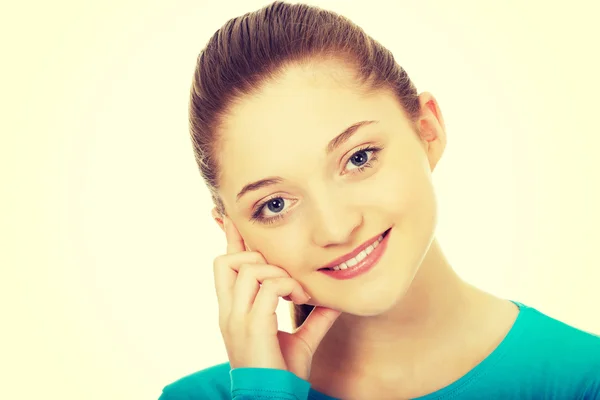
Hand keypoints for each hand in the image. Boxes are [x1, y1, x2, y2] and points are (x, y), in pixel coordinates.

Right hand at [213, 216, 341, 379]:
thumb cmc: (281, 373)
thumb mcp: (299, 341)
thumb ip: (312, 319)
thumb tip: (333, 301)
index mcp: (234, 311)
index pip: (225, 266)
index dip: (229, 240)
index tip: (229, 217)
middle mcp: (229, 311)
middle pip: (226, 260)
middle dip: (255, 252)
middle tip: (284, 269)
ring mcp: (237, 318)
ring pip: (247, 268)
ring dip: (278, 272)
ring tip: (296, 290)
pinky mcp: (252, 326)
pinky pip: (268, 287)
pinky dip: (287, 286)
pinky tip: (301, 297)